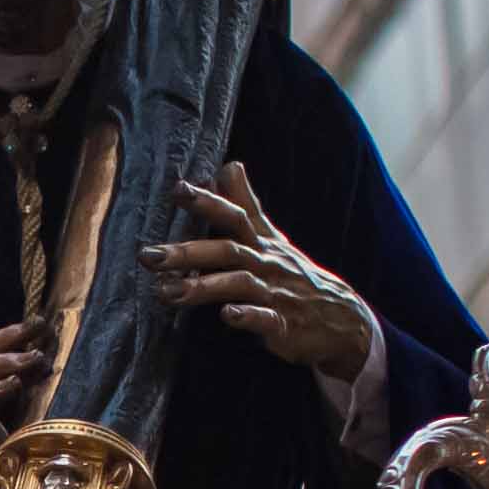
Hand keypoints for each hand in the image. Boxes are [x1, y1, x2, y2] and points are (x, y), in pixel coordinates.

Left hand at [154, 168, 376, 385]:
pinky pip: (265, 318)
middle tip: (147, 256)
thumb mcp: (270, 236)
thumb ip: (246, 202)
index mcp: (260, 242)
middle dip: (187, 252)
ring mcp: (276, 293)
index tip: (178, 188)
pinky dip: (247, 316)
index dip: (209, 201)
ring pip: (239, 284)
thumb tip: (229, 164)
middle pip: (226, 251)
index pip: (234, 215)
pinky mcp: (284, 324)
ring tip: (166, 292)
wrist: (341, 318)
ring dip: (203, 287)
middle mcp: (266, 263)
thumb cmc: (294, 274)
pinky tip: (227, 315)